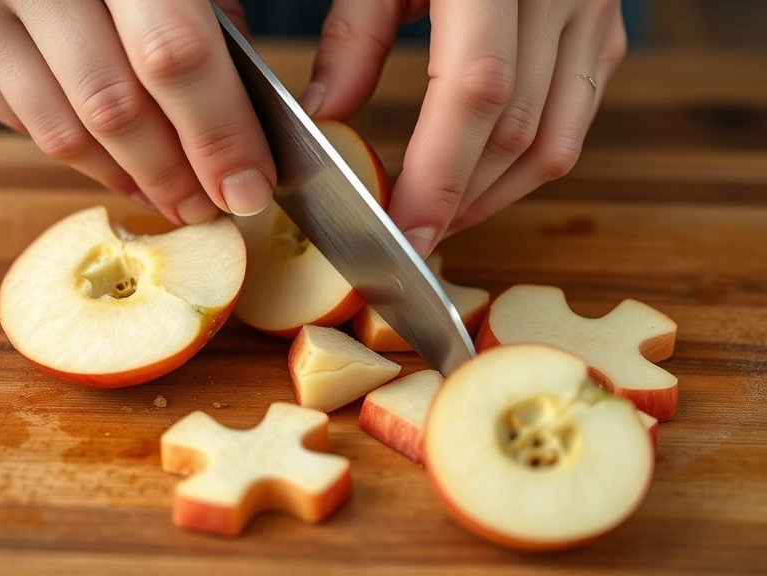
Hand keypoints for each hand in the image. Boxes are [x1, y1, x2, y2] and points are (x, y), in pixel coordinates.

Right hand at [0, 0, 276, 224]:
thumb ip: (211, 17)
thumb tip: (240, 124)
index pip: (173, 56)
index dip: (217, 134)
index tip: (248, 187)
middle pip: (115, 107)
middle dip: (174, 174)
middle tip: (211, 205)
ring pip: (65, 132)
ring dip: (129, 179)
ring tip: (172, 197)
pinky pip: (26, 124)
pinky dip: (83, 158)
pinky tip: (121, 168)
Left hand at [301, 0, 626, 254]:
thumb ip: (356, 30)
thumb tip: (330, 114)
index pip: (479, 92)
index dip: (441, 173)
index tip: (405, 230)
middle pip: (519, 131)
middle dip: (461, 199)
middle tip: (410, 238)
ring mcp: (594, 12)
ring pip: (558, 139)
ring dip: (496, 195)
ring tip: (443, 222)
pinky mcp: (605, 28)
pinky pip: (576, 116)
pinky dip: (528, 161)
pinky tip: (483, 179)